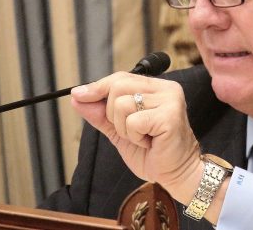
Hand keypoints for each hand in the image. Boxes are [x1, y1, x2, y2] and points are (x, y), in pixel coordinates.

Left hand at [70, 72, 202, 201]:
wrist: (176, 174)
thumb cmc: (153, 152)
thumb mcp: (120, 130)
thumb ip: (101, 114)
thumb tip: (77, 97)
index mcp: (156, 87)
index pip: (121, 77)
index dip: (98, 87)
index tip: (78, 94)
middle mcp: (166, 89)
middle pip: (118, 86)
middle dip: (113, 114)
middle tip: (131, 131)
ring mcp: (170, 100)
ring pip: (122, 105)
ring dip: (125, 129)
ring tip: (143, 138)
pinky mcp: (170, 116)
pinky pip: (133, 121)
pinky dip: (135, 136)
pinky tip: (149, 142)